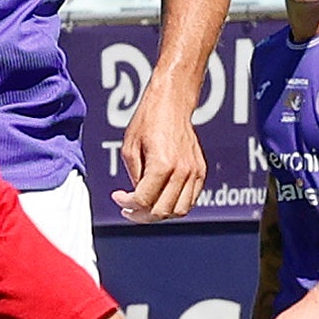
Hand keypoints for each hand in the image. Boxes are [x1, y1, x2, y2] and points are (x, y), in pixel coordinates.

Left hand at [114, 82, 205, 222]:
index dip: (126, 205)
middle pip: (161, 211)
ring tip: (146, 209)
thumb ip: (133, 176)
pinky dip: (176, 206)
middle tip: (129, 211)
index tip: (117, 198)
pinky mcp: (200, 171)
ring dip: (160, 214)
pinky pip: (190, 200)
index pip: (143, 200)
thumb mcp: (129, 148)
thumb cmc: (148, 120)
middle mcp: (181, 171)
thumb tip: (136, 197)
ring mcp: (194, 172)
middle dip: (141, 216)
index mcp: (161, 164)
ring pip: (179, 211)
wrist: (172, 103)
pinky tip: (161, 199)